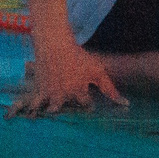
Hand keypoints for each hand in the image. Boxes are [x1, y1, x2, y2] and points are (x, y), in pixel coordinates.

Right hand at [7, 40, 125, 116]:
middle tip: (70, 101)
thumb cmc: (77, 55)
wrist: (53, 43)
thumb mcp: (96, 70)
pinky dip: (34, 109)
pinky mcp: (38, 90)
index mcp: (79, 91)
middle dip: (70, 108)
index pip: (86, 105)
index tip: (87, 97)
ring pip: (52, 110)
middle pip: (68, 110)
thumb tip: (125, 103)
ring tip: (56, 108)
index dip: (88, 102)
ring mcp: (50, 94)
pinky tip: (33, 114)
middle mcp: (64, 95)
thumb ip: (108, 87)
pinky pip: (34, 104)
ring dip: (54, 110)